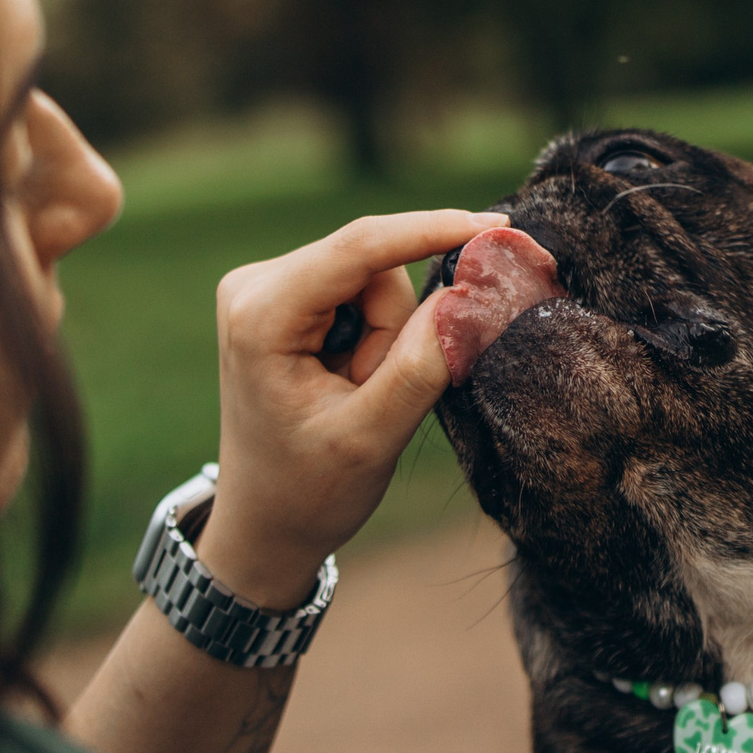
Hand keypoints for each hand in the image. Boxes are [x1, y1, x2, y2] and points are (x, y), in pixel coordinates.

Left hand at [196, 209, 507, 607]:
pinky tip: (348, 378)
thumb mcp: (373, 437)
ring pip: (372, 277)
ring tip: (354, 393)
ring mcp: (264, 287)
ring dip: (385, 336)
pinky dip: (374, 335)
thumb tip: (470, 292)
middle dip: (396, 327)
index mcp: (261, 315)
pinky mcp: (283, 296)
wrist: (264, 524)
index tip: (498, 229)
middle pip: (372, 264)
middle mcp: (253, 285)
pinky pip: (359, 289)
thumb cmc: (309, 490)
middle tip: (371, 393)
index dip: (432, 230)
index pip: (360, 248)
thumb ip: (422, 365)